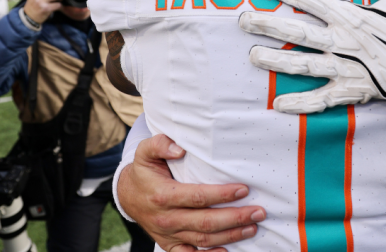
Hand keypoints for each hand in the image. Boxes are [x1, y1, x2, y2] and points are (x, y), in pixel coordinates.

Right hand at [118, 134, 266, 250]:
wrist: (127, 195)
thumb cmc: (144, 171)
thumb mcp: (146, 152)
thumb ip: (160, 144)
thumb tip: (179, 148)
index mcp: (163, 195)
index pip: (198, 197)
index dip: (222, 194)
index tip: (244, 190)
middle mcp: (167, 218)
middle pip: (206, 222)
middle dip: (235, 218)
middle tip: (258, 212)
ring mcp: (169, 234)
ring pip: (204, 240)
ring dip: (231, 235)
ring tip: (253, 227)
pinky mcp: (170, 245)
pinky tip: (227, 251)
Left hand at [239, 0, 385, 113]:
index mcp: (352, 15)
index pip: (313, 0)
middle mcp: (344, 40)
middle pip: (299, 32)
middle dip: (268, 25)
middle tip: (243, 21)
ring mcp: (348, 66)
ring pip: (305, 64)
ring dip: (277, 60)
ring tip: (253, 56)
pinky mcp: (355, 89)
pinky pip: (323, 98)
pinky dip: (301, 103)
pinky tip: (279, 104)